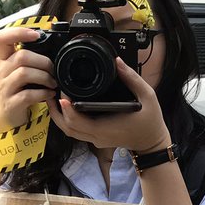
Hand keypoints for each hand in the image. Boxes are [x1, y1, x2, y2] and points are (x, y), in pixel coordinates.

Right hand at [0, 27, 57, 135]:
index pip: (3, 38)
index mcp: (4, 61)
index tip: (35, 35)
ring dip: (44, 77)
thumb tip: (51, 53)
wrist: (3, 121)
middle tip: (53, 71)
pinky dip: (42, 93)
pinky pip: (28, 94)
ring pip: (24, 73)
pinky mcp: (11, 104)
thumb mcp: (18, 75)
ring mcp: (5, 88)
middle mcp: (3, 72)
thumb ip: (29, 63)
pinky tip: (49, 95)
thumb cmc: (14, 95)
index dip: (18, 32)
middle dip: (43, 61)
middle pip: (21, 56)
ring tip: (52, 83)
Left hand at [49, 58, 170, 153]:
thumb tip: (118, 61)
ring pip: (68, 131)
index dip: (66, 108)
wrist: (153, 143)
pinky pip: (75, 131)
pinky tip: (66, 105)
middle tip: (52, 91)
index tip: (62, 92)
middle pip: (67, 127)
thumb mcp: (147, 96)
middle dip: (55, 110)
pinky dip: (67, 119)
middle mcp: (97, 136)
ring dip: (58, 116)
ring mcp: (96, 139)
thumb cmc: (151, 121)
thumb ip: (132, 78)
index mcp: (105, 127)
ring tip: (54, 97)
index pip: (77, 121)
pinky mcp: (96, 138)